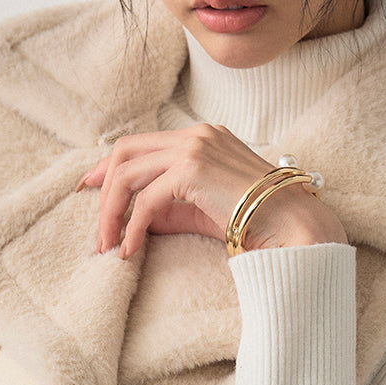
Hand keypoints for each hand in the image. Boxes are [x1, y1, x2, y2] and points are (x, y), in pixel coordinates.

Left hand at [78, 123, 346, 255]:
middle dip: (102, 189)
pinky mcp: (193, 170)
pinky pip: (145, 200)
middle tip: (96, 228)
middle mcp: (196, 135)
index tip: (91, 190)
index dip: (109, 168)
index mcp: (202, 137)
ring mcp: (195, 147)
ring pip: (127, 173)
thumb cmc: (258, 222)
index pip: (141, 144)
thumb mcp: (205, 210)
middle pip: (125, 152)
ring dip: (110, 211)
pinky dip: (131, 226)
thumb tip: (137, 221)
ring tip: (107, 245)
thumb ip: (172, 208)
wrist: (294, 226)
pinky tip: (129, 249)